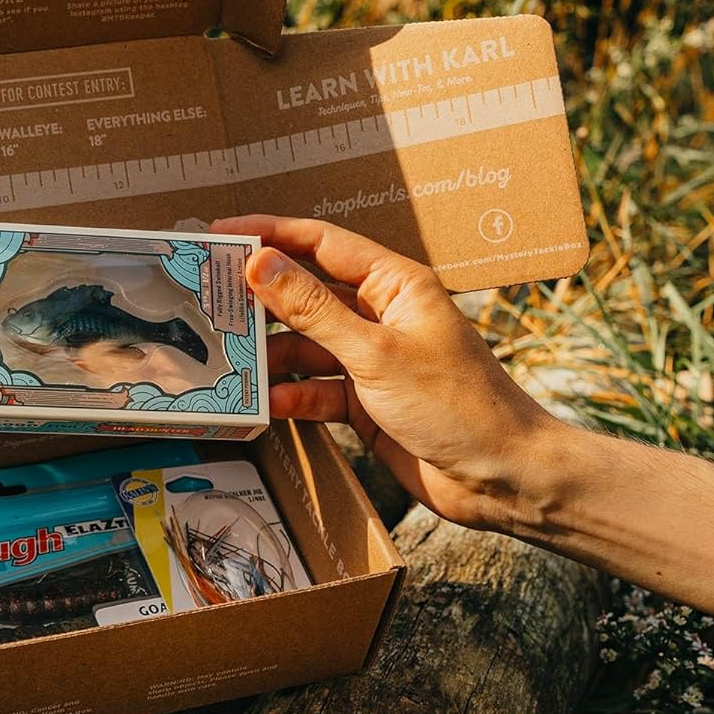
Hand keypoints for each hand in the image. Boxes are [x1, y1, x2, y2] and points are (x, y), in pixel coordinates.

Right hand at [214, 213, 564, 531]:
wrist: (502, 477)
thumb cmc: (457, 405)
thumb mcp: (375, 352)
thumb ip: (313, 310)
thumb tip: (261, 264)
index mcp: (395, 285)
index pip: (320, 244)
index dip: (269, 236)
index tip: (221, 236)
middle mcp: (382, 315)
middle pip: (306, 294)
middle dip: (261, 300)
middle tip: (211, 302)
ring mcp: (373, 359)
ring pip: (306, 346)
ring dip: (272, 356)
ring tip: (232, 362)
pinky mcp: (367, 401)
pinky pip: (316, 389)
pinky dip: (293, 396)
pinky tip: (269, 404)